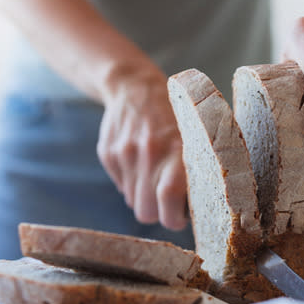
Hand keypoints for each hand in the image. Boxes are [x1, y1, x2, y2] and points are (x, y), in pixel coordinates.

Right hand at [97, 64, 187, 230]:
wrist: (134, 85)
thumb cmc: (174, 113)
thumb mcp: (194, 135)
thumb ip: (192, 169)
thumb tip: (196, 208)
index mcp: (175, 148)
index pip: (169, 198)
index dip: (174, 218)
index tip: (181, 218)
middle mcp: (148, 152)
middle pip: (146, 211)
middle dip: (158, 213)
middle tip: (169, 203)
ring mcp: (124, 153)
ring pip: (134, 202)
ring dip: (145, 197)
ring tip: (156, 177)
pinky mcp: (107, 153)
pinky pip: (121, 186)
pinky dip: (132, 182)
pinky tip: (140, 162)